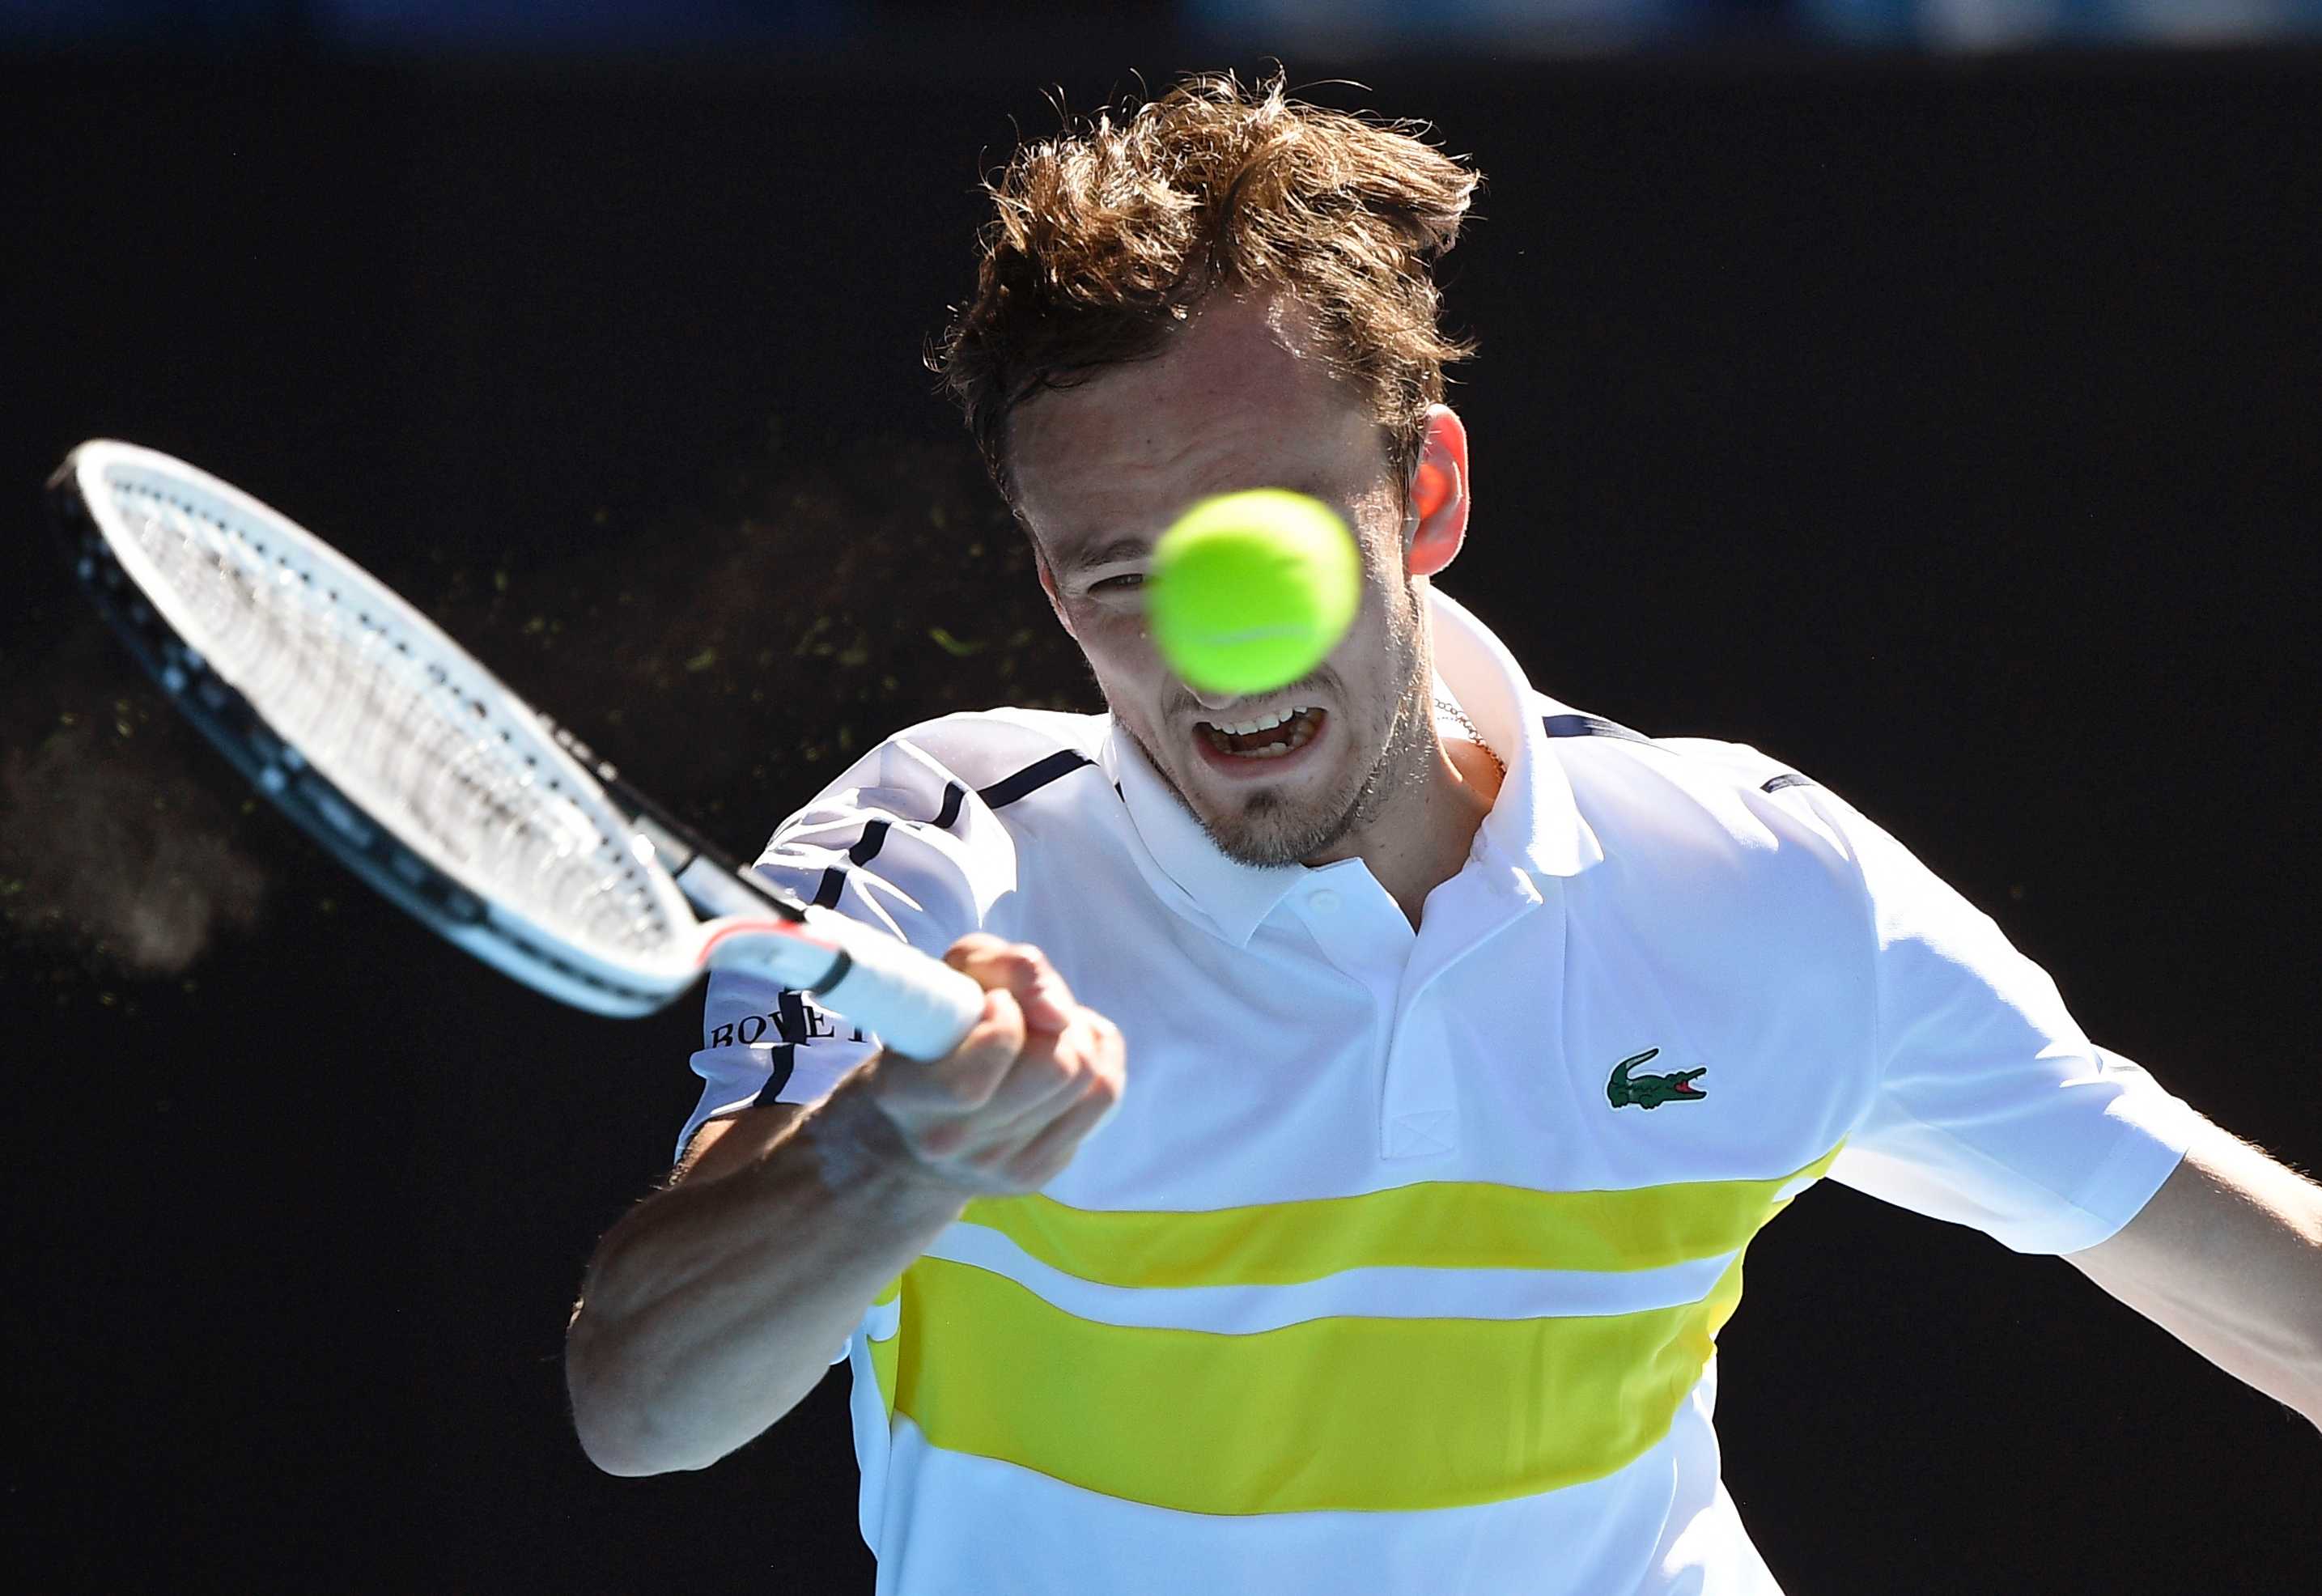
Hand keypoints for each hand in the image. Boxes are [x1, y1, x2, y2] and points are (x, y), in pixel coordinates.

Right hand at [854, 933, 1125, 1196]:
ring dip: (1081, 1038)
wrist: (925, 1116)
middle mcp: (945, 1140)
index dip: (1005, 1021)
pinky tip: (1067, 1055)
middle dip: (1057, 1024)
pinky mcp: (1032, 1174)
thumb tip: (1058, 1014)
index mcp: (903, 1090)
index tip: (996, 1002)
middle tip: (1031, 1015)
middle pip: (1057, 1068)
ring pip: (1088, 1082)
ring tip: (1047, 1032)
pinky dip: (1099, 1061)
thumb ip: (1006, 968)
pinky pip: (1102, 1097)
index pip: (982, 1068)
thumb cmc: (944, 1029)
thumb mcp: (958, 975)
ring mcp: (992, 1166)